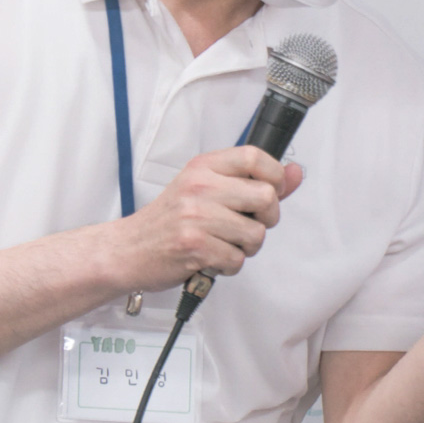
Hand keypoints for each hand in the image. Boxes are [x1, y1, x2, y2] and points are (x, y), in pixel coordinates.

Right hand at [112, 146, 303, 288]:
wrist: (128, 249)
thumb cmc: (169, 220)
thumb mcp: (207, 189)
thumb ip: (253, 181)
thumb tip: (295, 173)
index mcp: (204, 167)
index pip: (254, 156)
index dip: (275, 175)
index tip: (272, 190)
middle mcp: (200, 187)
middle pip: (266, 197)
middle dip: (266, 220)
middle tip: (246, 226)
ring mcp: (195, 216)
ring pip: (256, 234)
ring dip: (246, 248)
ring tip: (224, 244)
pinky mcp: (193, 246)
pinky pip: (237, 260)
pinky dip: (229, 266)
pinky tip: (211, 258)